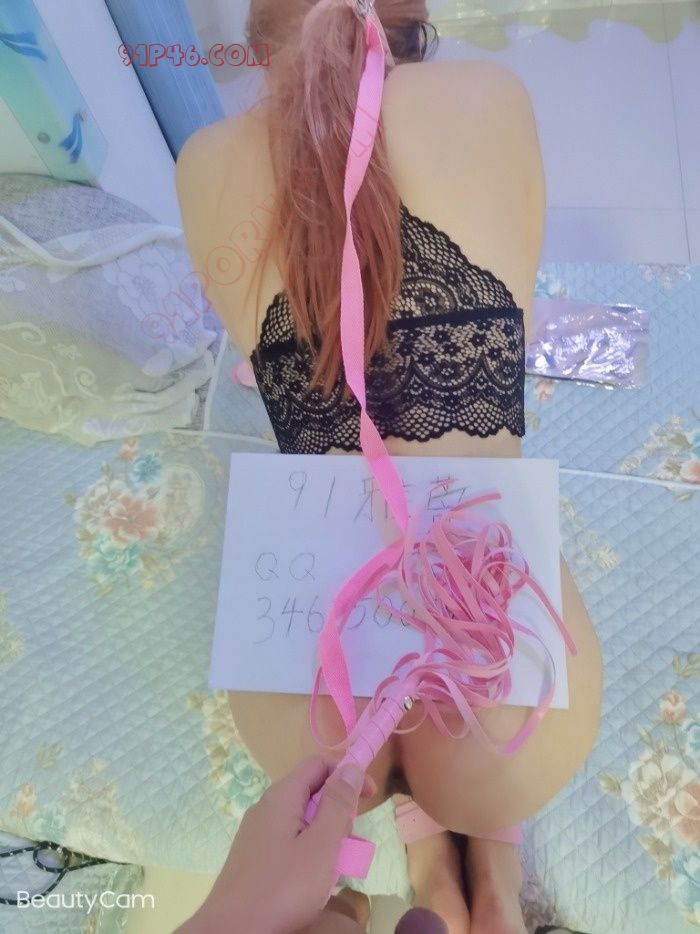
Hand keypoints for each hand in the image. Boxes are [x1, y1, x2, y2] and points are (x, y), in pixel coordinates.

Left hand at [179, 756, 375, 933]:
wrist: (232, 932)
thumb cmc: (283, 887)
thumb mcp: (322, 845)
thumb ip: (337, 804)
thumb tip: (350, 767)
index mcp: (282, 796)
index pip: (318, 764)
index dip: (347, 773)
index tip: (369, 799)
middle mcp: (266, 807)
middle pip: (310, 791)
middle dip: (337, 810)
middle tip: (350, 842)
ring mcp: (256, 832)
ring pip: (301, 819)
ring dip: (325, 834)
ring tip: (335, 866)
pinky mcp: (253, 856)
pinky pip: (288, 840)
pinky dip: (308, 850)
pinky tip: (312, 879)